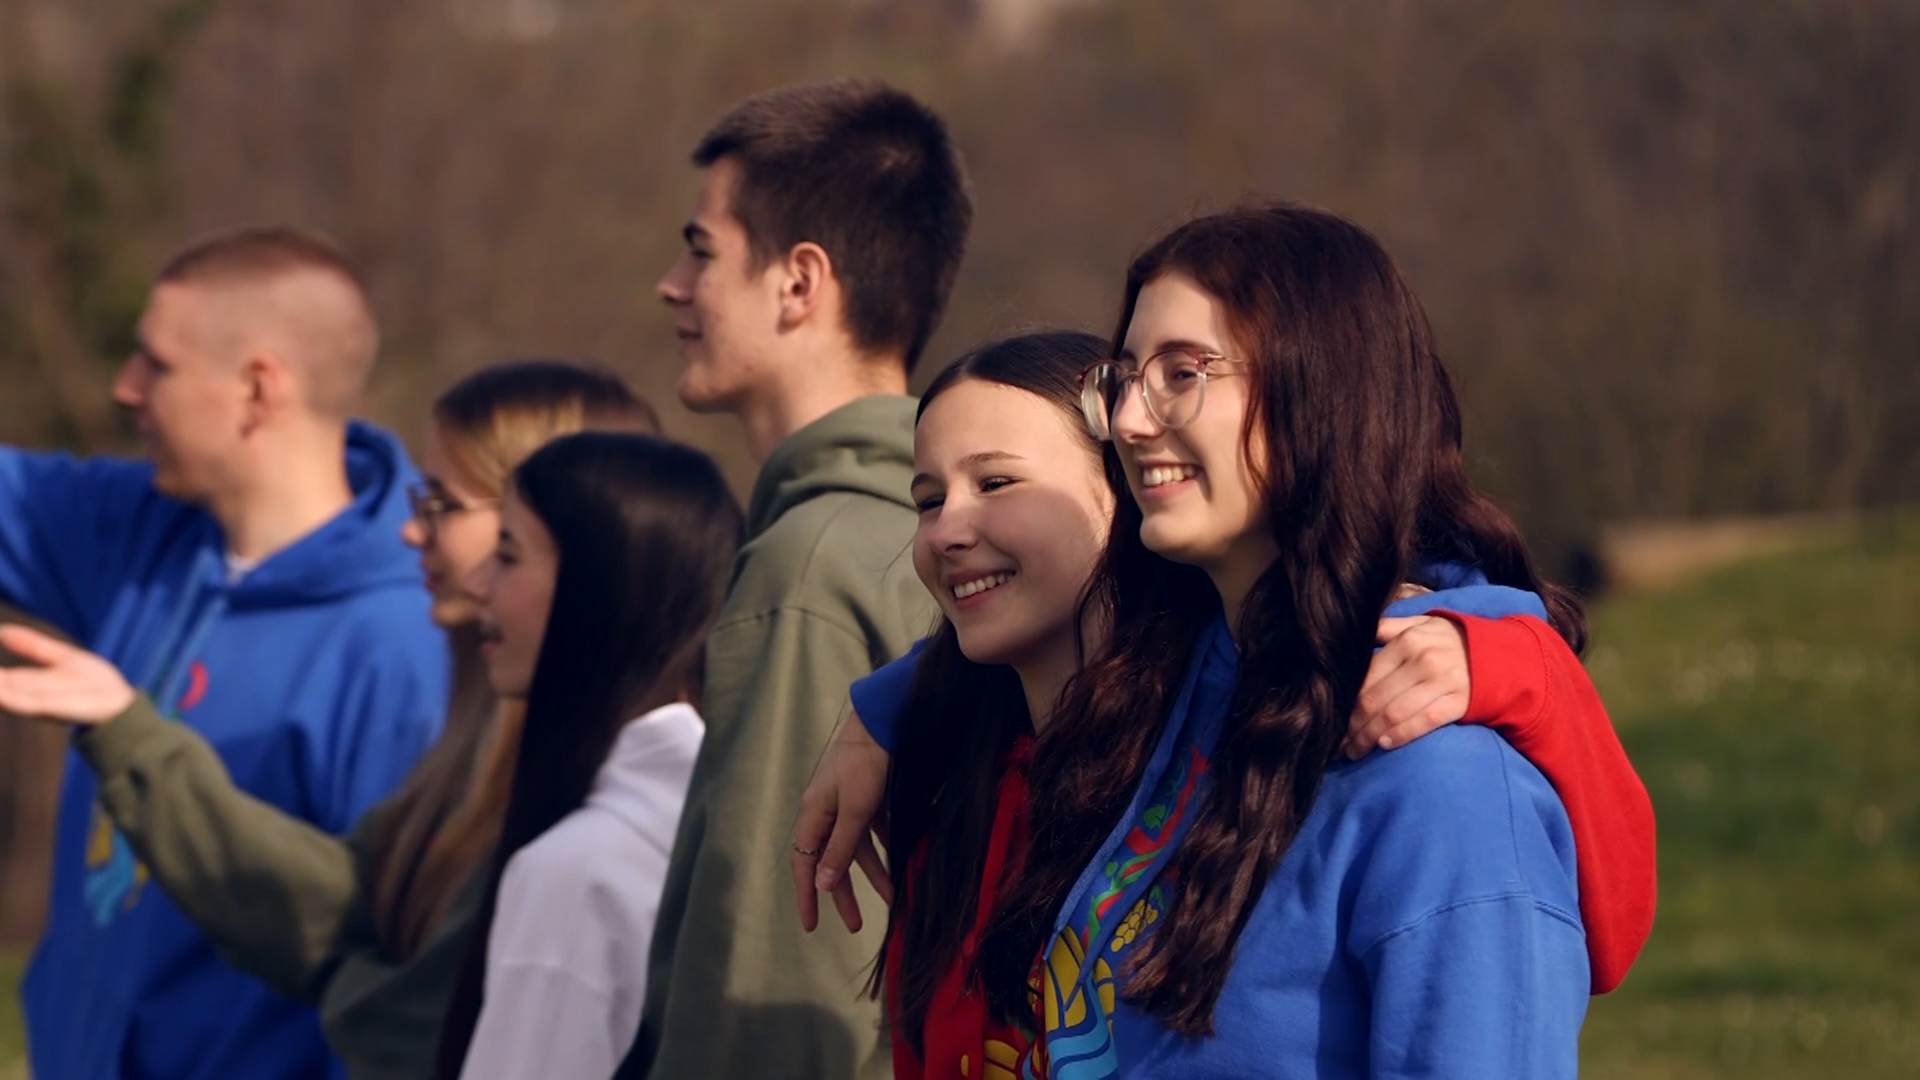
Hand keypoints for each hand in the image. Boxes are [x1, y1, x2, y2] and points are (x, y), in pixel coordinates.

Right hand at [0, 624, 136, 724]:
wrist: (120, 703)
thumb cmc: (94, 682)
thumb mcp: (60, 657)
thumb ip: (32, 647)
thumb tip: (3, 630)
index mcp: (24, 683)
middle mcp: (23, 694)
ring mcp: (34, 701)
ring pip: (1, 694)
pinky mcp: (50, 707)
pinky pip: (20, 701)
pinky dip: (4, 696)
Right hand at [791, 708, 892, 933]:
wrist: (886, 721)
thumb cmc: (866, 763)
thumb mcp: (855, 810)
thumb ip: (840, 847)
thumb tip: (820, 884)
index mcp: (814, 813)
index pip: (804, 864)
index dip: (807, 896)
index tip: (811, 926)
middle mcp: (826, 810)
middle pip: (831, 860)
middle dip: (844, 893)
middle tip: (856, 926)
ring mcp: (848, 802)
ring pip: (857, 848)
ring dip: (874, 875)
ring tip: (893, 899)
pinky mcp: (868, 795)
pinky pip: (873, 832)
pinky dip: (886, 849)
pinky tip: (901, 864)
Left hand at [1345, 615, 1468, 759]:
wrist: (1502, 656)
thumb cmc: (1452, 641)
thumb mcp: (1423, 625)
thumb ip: (1389, 627)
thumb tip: (1353, 635)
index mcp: (1408, 641)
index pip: (1367, 677)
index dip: (1346, 703)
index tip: (1333, 722)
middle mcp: (1423, 660)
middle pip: (1376, 699)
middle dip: (1353, 726)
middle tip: (1340, 744)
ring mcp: (1443, 682)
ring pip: (1395, 713)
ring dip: (1370, 736)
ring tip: (1356, 751)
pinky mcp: (1460, 702)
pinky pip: (1425, 721)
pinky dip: (1402, 734)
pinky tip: (1385, 745)